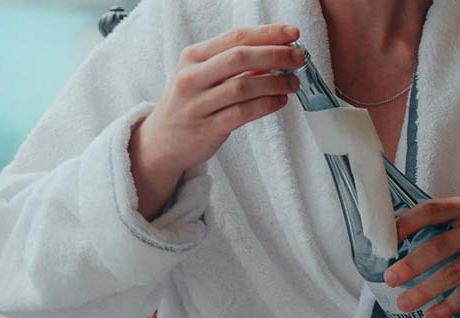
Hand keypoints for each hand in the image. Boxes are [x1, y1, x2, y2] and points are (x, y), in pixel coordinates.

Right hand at [130, 24, 302, 219]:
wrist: (161, 142)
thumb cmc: (188, 104)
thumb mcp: (201, 76)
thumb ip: (232, 64)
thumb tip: (274, 53)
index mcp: (192, 57)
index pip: (235, 37)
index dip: (267, 33)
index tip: (293, 33)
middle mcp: (192, 77)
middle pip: (240, 58)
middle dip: (275, 55)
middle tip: (298, 58)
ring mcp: (198, 104)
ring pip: (243, 87)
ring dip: (275, 82)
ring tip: (293, 83)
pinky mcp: (207, 129)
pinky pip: (242, 113)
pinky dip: (266, 105)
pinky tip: (280, 101)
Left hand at [383, 195, 459, 317]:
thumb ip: (441, 226)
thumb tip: (394, 244)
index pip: (431, 210)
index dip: (406, 224)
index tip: (386, 241)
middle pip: (439, 246)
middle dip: (411, 265)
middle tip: (389, 279)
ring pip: (452, 273)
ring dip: (425, 291)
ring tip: (404, 304)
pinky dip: (447, 307)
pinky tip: (431, 317)